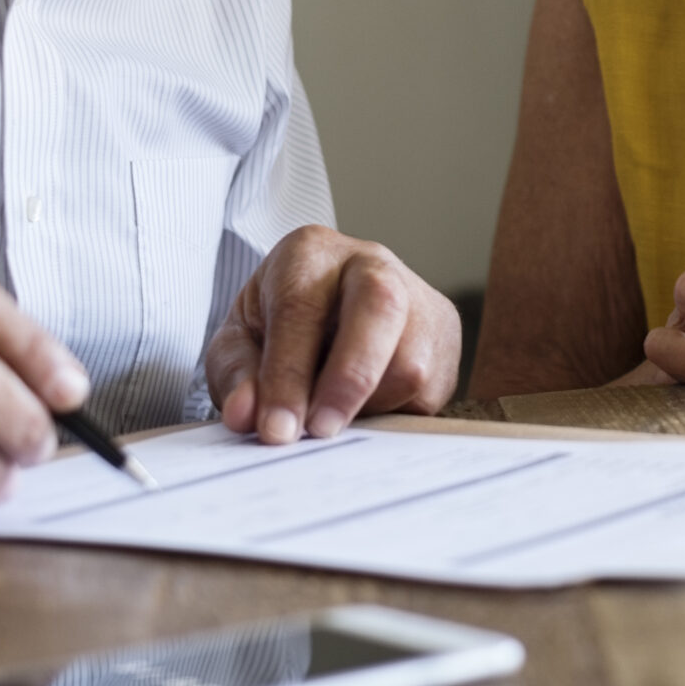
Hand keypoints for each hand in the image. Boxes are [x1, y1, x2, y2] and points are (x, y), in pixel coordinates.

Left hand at [205, 226, 459, 441]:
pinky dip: (393, 413)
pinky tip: (364, 406)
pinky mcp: (446, 334)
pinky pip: (429, 391)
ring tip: (334, 414)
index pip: (300, 310)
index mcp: (310, 253)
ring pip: (411, 362)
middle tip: (321, 431)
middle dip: (350, 377)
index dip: (288, 376)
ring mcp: (418, 296)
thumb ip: (238, 375)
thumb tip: (247, 415)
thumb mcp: (240, 341)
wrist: (329, 305)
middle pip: (379, 307)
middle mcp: (371, 263)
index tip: (277, 430)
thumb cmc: (277, 321)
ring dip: (368, 406)